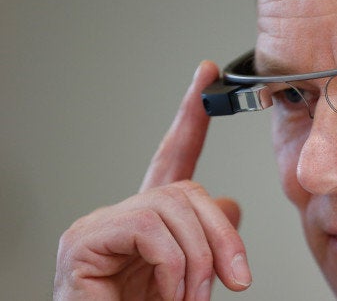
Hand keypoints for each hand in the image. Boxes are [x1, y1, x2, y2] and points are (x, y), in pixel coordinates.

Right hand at [53, 61, 251, 299]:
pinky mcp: (83, 241)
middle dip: (222, 235)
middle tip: (237, 279)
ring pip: (171, 207)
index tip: (207, 75)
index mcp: (150, 220)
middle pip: (187, 190)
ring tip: (193, 298)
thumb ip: (206, 237)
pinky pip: (148, 228)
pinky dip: (172, 265)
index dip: (193, 117)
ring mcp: (99, 224)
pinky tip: (169, 293)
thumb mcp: (189, 275)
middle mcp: (122, 213)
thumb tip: (231, 203)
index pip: (174, 155)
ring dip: (198, 259)